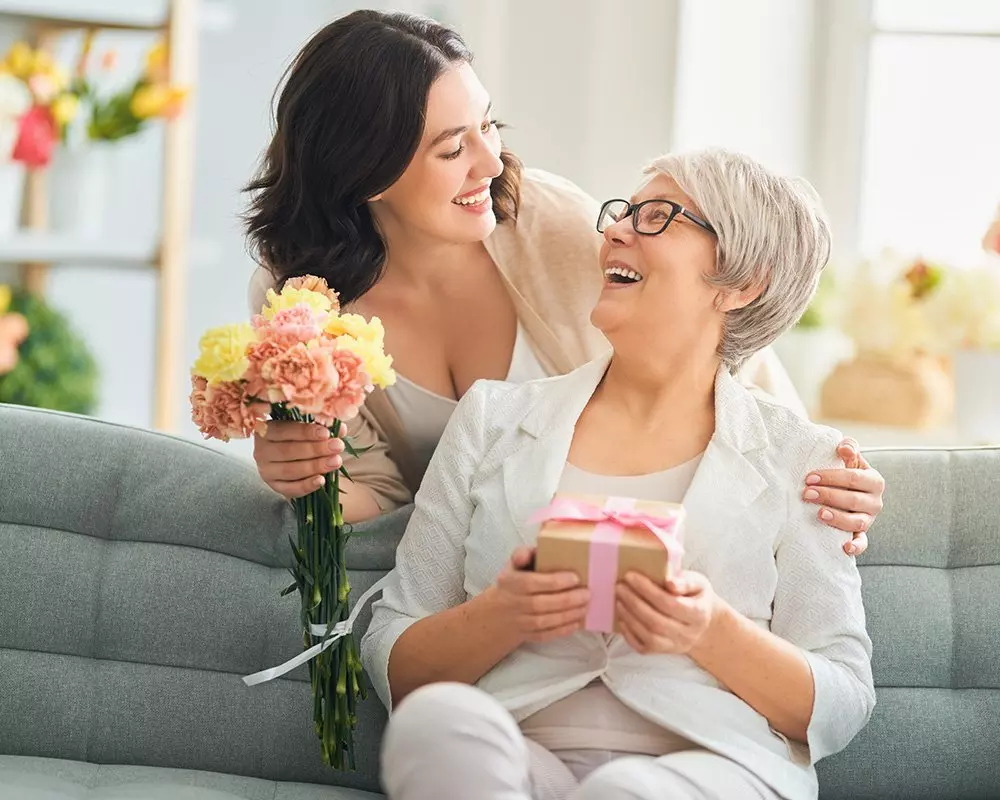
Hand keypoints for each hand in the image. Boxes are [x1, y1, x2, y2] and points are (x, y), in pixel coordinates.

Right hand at [253, 420, 345, 498]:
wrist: (294, 458)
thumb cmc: (300, 437)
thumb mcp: (308, 428)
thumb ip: (322, 426)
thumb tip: (340, 428)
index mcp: (266, 430)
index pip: (284, 430)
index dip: (306, 432)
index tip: (326, 433)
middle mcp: (261, 451)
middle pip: (288, 451)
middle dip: (316, 449)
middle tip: (337, 446)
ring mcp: (266, 470)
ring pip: (290, 470)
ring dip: (315, 466)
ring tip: (336, 461)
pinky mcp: (274, 486)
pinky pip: (291, 489)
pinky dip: (307, 485)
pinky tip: (321, 480)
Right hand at [491, 547, 590, 644]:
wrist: (499, 613)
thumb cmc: (514, 583)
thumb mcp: (514, 565)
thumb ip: (523, 554)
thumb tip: (531, 552)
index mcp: (510, 582)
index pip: (530, 583)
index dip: (553, 582)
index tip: (575, 578)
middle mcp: (513, 603)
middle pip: (540, 604)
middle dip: (567, 600)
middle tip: (586, 594)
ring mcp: (519, 622)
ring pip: (544, 621)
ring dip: (568, 615)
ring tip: (585, 607)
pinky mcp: (526, 635)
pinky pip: (545, 635)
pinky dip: (562, 630)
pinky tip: (577, 622)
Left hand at [615, 570, 716, 655]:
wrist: (703, 623)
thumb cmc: (696, 598)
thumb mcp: (699, 583)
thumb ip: (686, 581)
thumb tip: (670, 582)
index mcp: (699, 614)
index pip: (670, 604)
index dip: (648, 590)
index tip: (631, 576)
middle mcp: (688, 634)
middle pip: (657, 621)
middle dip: (634, 603)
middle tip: (619, 587)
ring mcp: (675, 646)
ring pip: (649, 636)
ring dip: (630, 617)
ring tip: (618, 599)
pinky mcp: (664, 652)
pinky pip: (643, 647)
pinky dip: (629, 633)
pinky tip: (622, 618)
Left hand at [802, 437, 884, 555]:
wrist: (848, 491)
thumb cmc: (845, 472)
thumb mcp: (850, 458)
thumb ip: (849, 448)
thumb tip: (843, 448)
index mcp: (874, 480)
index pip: (854, 478)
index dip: (831, 477)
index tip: (809, 477)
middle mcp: (875, 501)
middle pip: (853, 500)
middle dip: (828, 496)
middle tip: (806, 493)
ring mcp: (869, 519)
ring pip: (857, 522)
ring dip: (837, 518)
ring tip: (819, 514)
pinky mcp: (861, 534)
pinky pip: (862, 542)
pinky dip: (856, 546)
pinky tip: (845, 547)